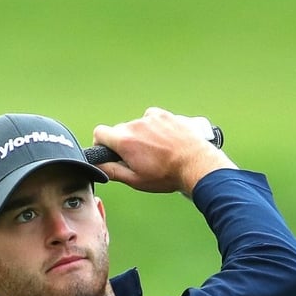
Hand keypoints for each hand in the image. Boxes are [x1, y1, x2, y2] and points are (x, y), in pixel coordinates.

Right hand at [92, 107, 236, 196]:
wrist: (196, 165)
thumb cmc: (168, 175)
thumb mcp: (136, 180)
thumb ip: (112, 171)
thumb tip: (98, 165)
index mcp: (124, 141)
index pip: (99, 132)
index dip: (101, 143)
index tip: (110, 151)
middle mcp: (135, 125)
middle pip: (120, 130)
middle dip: (125, 143)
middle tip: (139, 158)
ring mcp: (151, 118)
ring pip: (137, 125)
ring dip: (141, 135)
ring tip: (157, 151)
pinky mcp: (164, 115)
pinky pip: (152, 119)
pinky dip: (155, 127)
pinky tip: (164, 140)